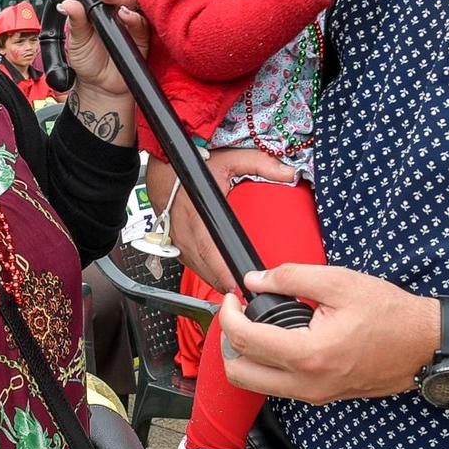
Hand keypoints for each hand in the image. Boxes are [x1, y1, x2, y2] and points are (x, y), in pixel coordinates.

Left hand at [54, 0, 146, 102]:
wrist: (101, 86)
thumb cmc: (90, 61)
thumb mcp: (76, 41)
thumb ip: (75, 21)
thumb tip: (67, 4)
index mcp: (97, 4)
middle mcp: (114, 8)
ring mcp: (129, 19)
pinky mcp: (140, 34)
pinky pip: (140, 21)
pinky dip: (132, 15)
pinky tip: (122, 14)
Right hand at [144, 149, 297, 293]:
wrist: (161, 165)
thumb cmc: (190, 164)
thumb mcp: (229, 159)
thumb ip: (260, 163)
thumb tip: (287, 172)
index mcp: (198, 215)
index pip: (212, 252)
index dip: (225, 272)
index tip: (240, 284)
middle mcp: (184, 232)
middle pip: (206, 269)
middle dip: (226, 281)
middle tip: (247, 289)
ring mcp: (177, 240)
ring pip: (198, 269)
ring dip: (215, 277)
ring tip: (234, 283)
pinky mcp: (174, 243)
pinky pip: (190, 263)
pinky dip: (204, 269)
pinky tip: (217, 270)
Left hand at [217, 264, 439, 403]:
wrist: (423, 344)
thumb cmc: (390, 314)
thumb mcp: (339, 282)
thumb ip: (291, 277)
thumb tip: (255, 280)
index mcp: (308, 354)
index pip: (245, 340)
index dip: (228, 314)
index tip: (233, 297)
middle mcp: (308, 383)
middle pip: (240, 374)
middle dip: (229, 341)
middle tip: (239, 315)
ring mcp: (314, 394)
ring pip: (257, 385)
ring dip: (247, 356)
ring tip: (258, 324)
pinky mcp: (322, 396)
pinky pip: (280, 386)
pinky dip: (268, 365)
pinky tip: (280, 338)